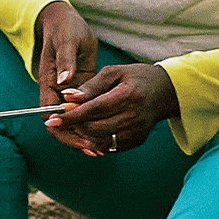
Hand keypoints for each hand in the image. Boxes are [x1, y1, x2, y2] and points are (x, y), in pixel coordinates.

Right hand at [32, 1, 96, 147]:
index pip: (51, 116)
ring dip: (85, 135)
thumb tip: (64, 82)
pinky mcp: (79, 90)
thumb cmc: (65, 29)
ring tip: (103, 147)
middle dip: (77, 139)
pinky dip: (92, 123)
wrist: (65, 21)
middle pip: (61, 125)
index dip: (66, 131)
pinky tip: (106, 131)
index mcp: (49, 83)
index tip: (82, 140)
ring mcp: (67, 92)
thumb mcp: (67, 42)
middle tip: (96, 150)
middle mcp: (56, 92)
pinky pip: (83, 112)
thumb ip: (66, 61)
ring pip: (73, 121)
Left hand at [46, 62, 180, 156]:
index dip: (71, 115)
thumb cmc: (137, 78)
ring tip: (75, 122)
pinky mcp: (135, 141)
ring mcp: (135, 132)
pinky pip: (108, 146)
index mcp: (128, 96)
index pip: (94, 109)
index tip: (52, 119)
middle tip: (60, 119)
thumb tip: (68, 97)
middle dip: (73, 125)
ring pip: (98, 140)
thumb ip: (91, 85)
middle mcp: (133, 117)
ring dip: (81, 134)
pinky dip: (94, 140)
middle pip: (94, 128)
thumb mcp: (114, 73)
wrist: (166, 93)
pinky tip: (89, 129)